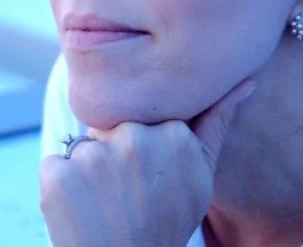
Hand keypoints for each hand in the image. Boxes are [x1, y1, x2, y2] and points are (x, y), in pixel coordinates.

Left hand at [39, 80, 254, 246]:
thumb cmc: (165, 221)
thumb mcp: (199, 174)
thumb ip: (215, 123)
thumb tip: (245, 81)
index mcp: (173, 134)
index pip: (145, 114)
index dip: (144, 146)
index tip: (149, 176)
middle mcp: (134, 137)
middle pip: (113, 126)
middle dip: (115, 153)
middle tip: (127, 196)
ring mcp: (94, 155)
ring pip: (85, 145)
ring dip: (88, 171)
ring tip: (105, 206)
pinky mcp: (58, 173)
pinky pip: (56, 164)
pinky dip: (62, 185)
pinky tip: (81, 211)